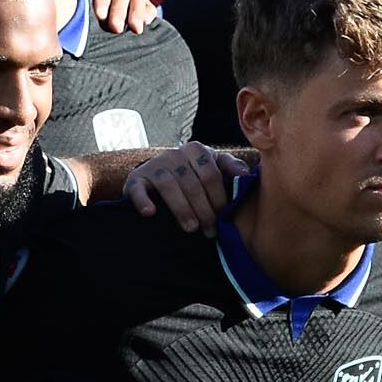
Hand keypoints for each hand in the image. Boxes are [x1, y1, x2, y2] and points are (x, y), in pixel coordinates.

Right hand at [124, 141, 249, 231]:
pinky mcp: (136, 179)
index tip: (223, 218)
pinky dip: (143, 201)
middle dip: (203, 209)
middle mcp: (174, 153)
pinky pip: (138, 190)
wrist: (156, 174)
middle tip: (210, 231)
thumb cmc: (191, 174)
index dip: (218, 198)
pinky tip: (150, 213)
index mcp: (196, 150)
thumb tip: (246, 175)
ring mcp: (154, 165)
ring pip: (169, 186)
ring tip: (191, 228)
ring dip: (181, 209)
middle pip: (192, 183)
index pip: (211, 175)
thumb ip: (230, 168)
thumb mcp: (212, 166)